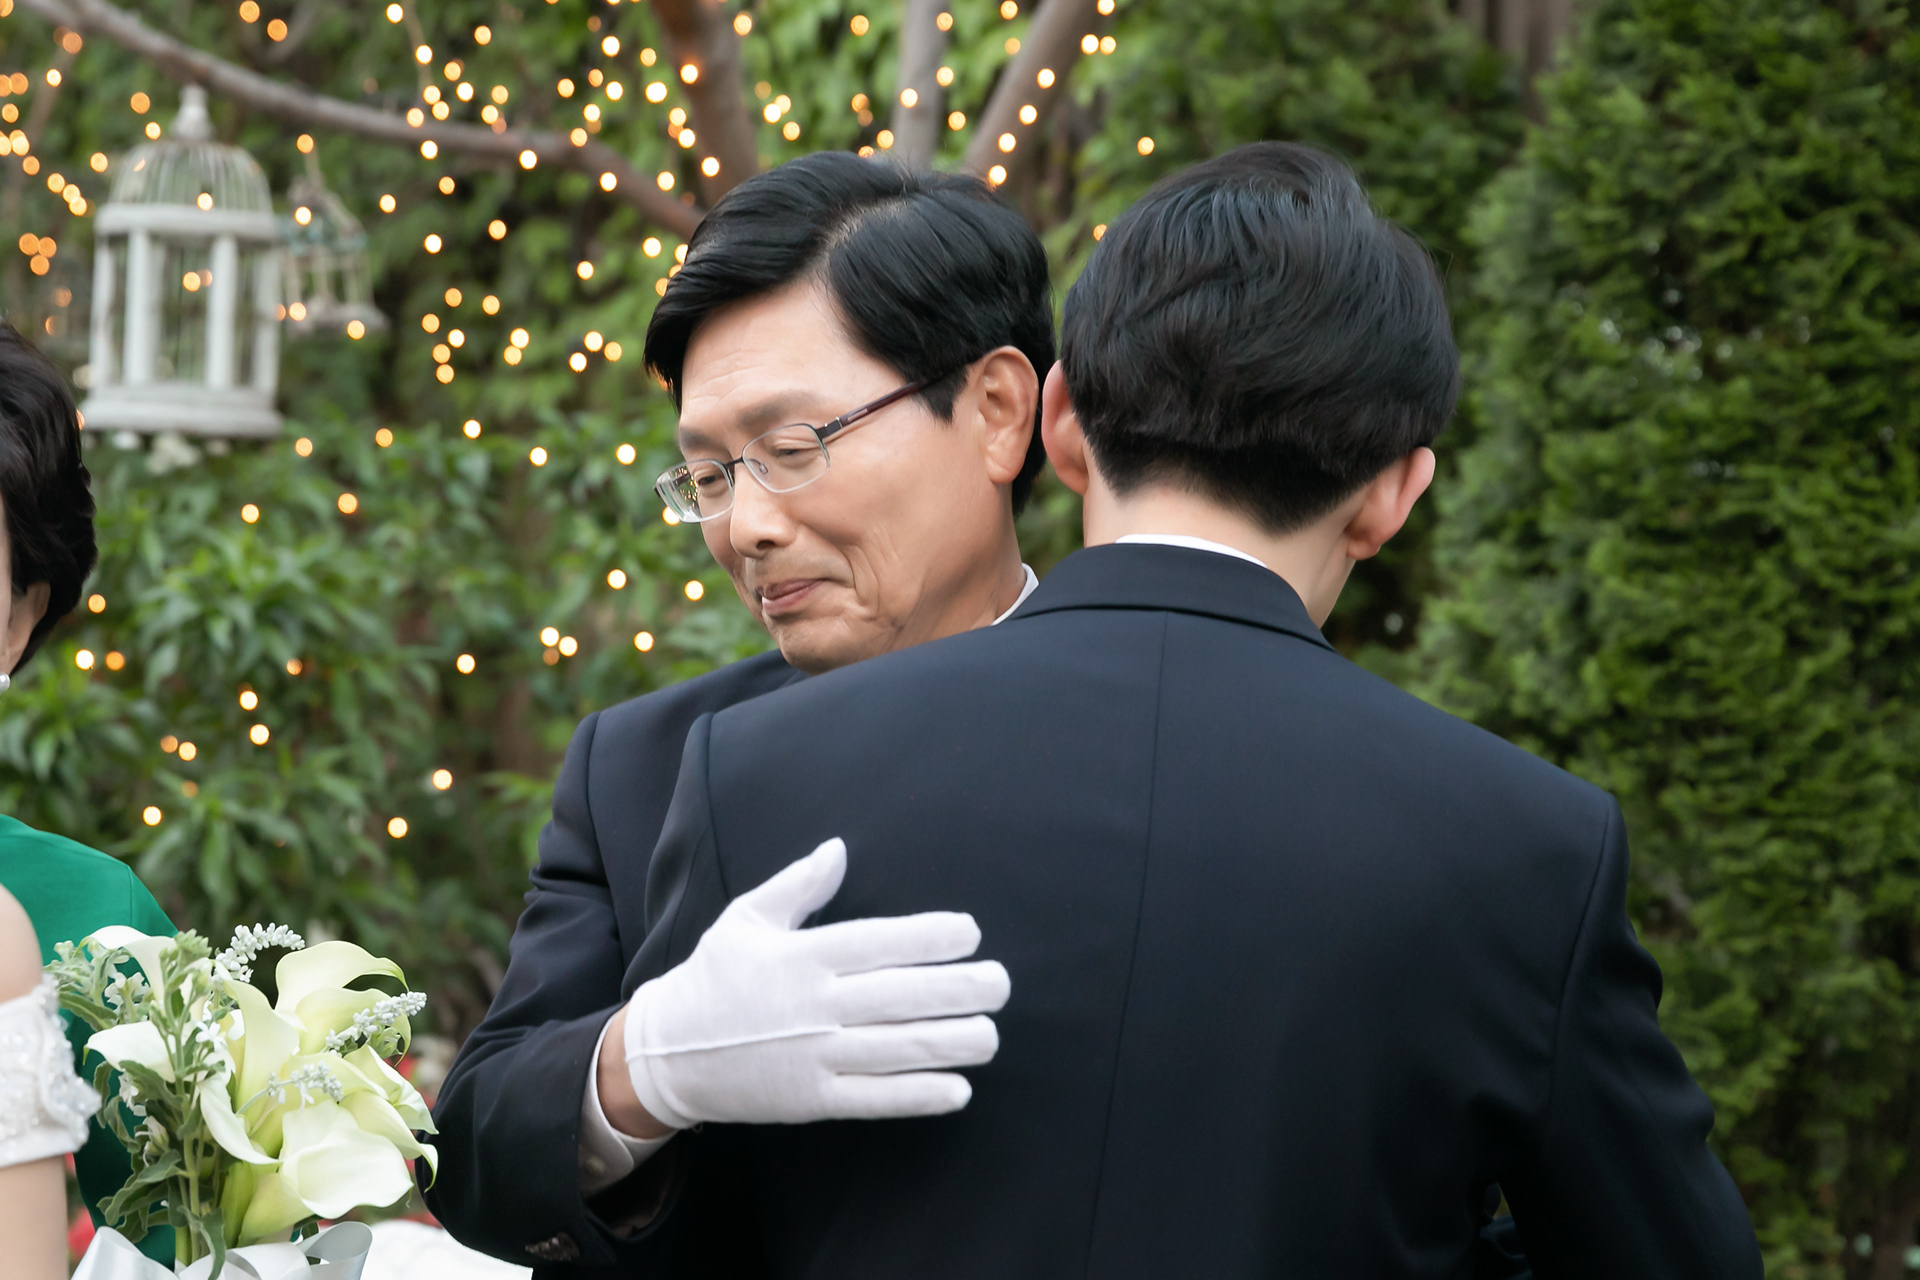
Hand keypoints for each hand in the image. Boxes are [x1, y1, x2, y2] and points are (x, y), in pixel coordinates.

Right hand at [620, 838, 1009, 1128]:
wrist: (665, 1052)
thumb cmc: (714, 977)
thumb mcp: (746, 919)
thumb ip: (798, 886)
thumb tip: (839, 848)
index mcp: (802, 956)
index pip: (877, 942)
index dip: (928, 937)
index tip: (970, 933)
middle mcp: (813, 1005)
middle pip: (899, 995)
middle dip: (958, 990)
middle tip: (1000, 984)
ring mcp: (812, 1055)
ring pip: (896, 1049)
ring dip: (951, 1043)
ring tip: (991, 1035)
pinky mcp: (810, 1099)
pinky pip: (873, 1098)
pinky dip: (917, 1095)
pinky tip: (958, 1090)